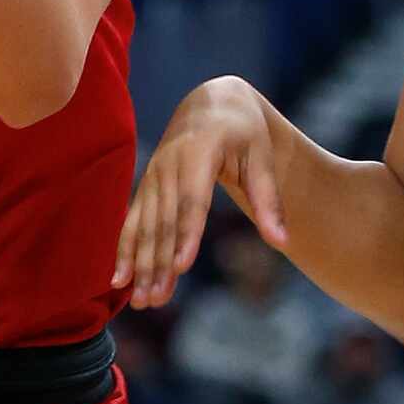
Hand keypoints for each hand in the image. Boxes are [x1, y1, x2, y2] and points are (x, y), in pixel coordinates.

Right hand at [113, 76, 286, 307]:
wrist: (209, 103)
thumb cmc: (243, 131)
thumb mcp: (262, 157)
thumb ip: (269, 200)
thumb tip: (282, 242)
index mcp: (198, 152)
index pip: (192, 201)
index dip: (186, 235)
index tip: (181, 267)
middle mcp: (168, 165)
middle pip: (163, 221)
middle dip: (158, 263)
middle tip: (156, 300)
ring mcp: (152, 176)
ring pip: (144, 226)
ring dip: (140, 265)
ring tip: (141, 300)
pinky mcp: (146, 186)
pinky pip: (132, 221)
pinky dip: (125, 251)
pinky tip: (121, 279)